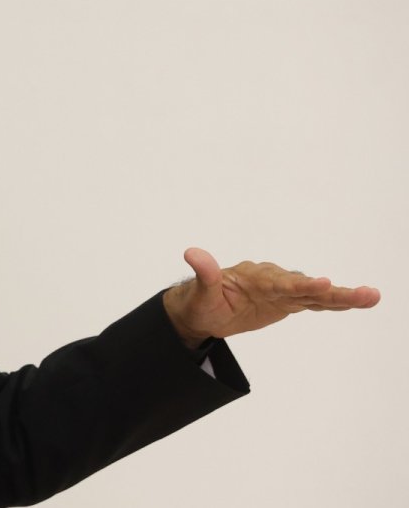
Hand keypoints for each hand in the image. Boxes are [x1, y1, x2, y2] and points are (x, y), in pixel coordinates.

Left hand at [162, 247, 380, 348]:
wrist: (201, 310)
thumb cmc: (198, 301)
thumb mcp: (198, 293)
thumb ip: (203, 274)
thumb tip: (192, 252)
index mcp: (252, 278)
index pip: (279, 282)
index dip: (300, 284)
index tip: (322, 283)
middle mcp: (271, 280)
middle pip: (305, 286)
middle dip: (332, 291)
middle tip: (364, 294)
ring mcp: (280, 291)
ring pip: (314, 294)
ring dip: (341, 296)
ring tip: (370, 297)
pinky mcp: (285, 302)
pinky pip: (313, 302)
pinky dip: (333, 303)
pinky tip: (357, 302)